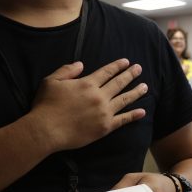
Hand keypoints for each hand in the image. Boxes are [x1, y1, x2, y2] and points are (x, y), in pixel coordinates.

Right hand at [26, 59, 147, 151]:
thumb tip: (82, 64)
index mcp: (87, 83)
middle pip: (119, 83)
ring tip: (145, 87)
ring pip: (124, 99)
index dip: (117, 66)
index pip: (107, 72)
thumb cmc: (46, 105)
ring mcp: (104, 112)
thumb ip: (67, 70)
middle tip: (139, 69)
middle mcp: (99, 96)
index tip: (126, 62)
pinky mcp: (105, 127)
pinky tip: (142, 111)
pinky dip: (133, 115)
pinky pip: (123, 120)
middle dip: (130, 74)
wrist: (46, 130)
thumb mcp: (51, 81)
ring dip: (136, 92)